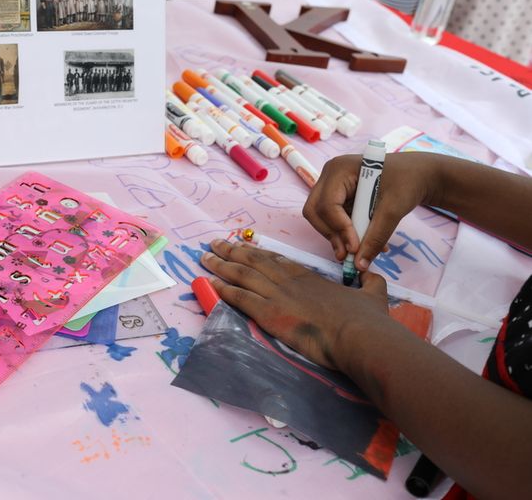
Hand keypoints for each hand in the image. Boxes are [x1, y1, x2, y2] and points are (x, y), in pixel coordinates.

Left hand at [200, 239, 388, 370]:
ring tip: (205, 258)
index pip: (277, 260)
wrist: (359, 335)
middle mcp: (289, 282)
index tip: (245, 247)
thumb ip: (370, 282)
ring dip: (221, 266)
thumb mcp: (374, 293)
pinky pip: (240, 298)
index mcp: (309, 277)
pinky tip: (210, 283)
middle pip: (254, 262)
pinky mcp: (270, 314)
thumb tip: (372, 274)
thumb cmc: (367, 319)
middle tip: (215, 244)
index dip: (258, 253)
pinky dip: (223, 290)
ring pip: (242, 275)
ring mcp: (278, 296)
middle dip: (232, 252)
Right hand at [302, 152, 437, 271]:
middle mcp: (329, 176)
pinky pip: (333, 219)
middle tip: (348, 254)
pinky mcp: (338, 197)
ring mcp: (332, 186)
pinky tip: (365, 241)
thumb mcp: (394, 209)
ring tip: (361, 250)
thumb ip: (376, 236)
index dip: (339, 228)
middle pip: (315, 211)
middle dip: (331, 234)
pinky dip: (346, 233)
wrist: (418, 174)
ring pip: (321, 218)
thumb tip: (360, 264)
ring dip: (339, 237)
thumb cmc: (408, 182)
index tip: (355, 249)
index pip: (328, 204)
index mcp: (340, 169)